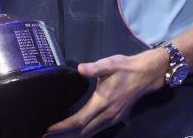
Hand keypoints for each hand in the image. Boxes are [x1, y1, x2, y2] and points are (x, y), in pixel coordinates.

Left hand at [44, 49, 167, 136]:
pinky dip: (84, 134)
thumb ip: (95, 67)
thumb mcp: (110, 63)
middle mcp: (107, 115)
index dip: (63, 127)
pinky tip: (77, 132)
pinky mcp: (116, 118)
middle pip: (82, 132)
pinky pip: (97, 131)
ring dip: (73, 136)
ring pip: (90, 133)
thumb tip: (80, 68)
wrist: (146, 74)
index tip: (49, 129)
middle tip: (46, 136)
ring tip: (58, 136)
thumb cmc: (126, 68)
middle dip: (64, 135)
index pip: (79, 121)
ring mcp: (112, 118)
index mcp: (102, 102)